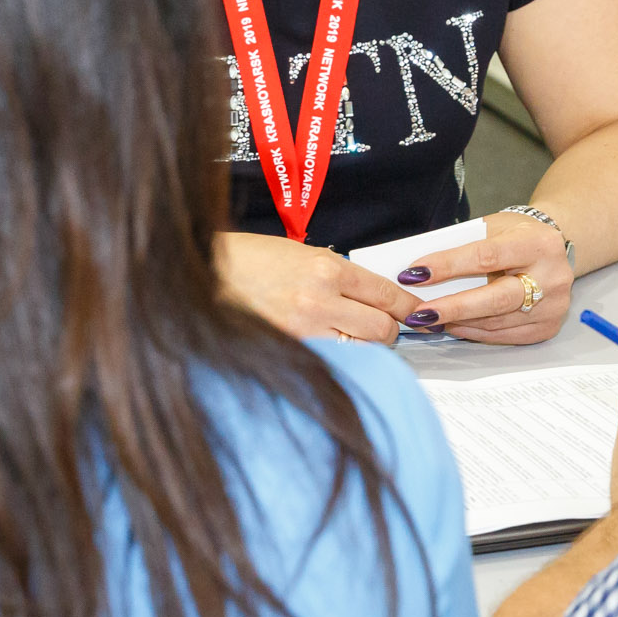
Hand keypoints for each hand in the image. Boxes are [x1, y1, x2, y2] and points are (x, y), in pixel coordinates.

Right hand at [217, 231, 422, 343]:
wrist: (200, 275)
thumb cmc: (246, 260)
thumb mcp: (298, 254)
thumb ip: (335, 273)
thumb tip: (366, 293)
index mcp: (326, 269)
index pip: (386, 294)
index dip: (408, 307)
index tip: (417, 314)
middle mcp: (320, 300)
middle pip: (383, 329)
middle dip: (390, 331)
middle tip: (384, 330)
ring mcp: (304, 331)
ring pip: (362, 350)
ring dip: (366, 348)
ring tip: (354, 341)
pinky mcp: (289, 352)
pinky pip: (332, 362)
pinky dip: (340, 360)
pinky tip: (334, 354)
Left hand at [395, 212, 573, 344]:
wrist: (556, 247)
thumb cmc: (517, 235)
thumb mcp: (494, 227)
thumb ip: (464, 246)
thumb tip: (422, 271)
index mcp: (537, 244)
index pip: (486, 257)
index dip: (448, 266)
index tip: (415, 273)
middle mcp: (551, 277)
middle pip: (495, 299)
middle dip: (452, 307)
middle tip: (419, 312)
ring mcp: (553, 306)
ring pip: (496, 322)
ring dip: (458, 322)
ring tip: (429, 319)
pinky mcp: (547, 327)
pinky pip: (503, 335)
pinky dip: (474, 332)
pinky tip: (453, 325)